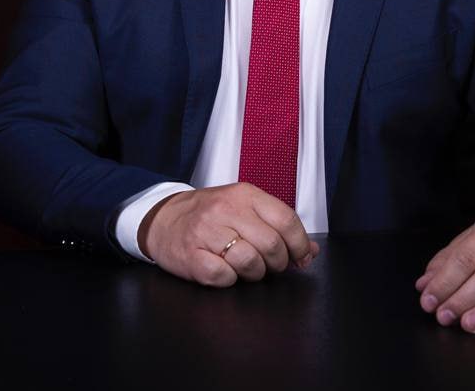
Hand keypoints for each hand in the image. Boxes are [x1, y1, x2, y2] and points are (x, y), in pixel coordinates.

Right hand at [138, 183, 319, 286]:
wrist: (164, 219)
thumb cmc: (209, 215)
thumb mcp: (244, 208)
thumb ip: (278, 225)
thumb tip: (310, 250)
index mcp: (244, 194)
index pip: (286, 220)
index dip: (300, 245)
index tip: (301, 257)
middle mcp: (226, 209)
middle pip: (271, 245)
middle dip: (277, 263)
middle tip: (270, 265)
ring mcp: (206, 232)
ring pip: (250, 262)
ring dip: (254, 273)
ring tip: (246, 267)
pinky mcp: (191, 256)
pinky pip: (224, 277)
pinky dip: (229, 280)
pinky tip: (224, 270)